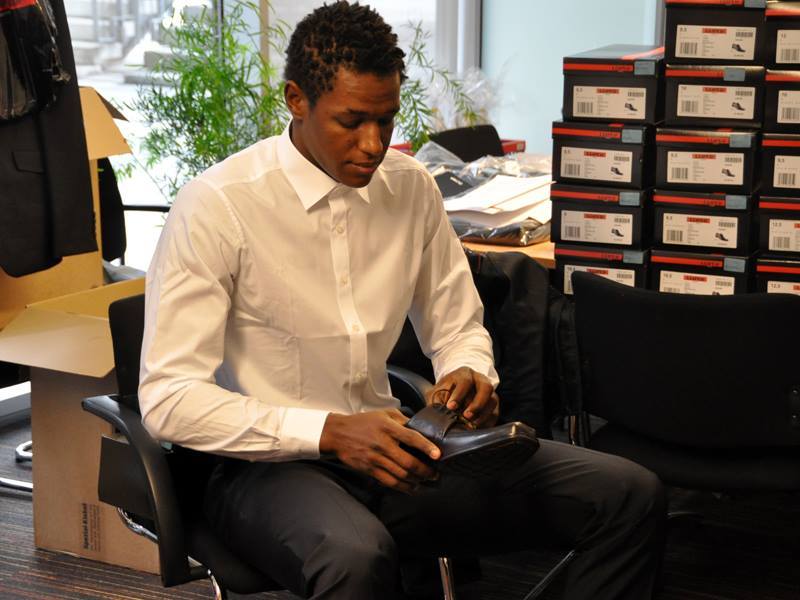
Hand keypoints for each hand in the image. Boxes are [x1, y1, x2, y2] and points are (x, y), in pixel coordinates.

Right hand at [319, 409, 439, 493]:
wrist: (338, 434)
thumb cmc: (363, 422)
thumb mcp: (383, 414)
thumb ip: (402, 419)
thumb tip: (419, 427)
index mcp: (387, 428)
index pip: (411, 438)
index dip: (426, 447)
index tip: (438, 455)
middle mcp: (383, 444)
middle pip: (408, 462)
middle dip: (425, 471)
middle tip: (435, 474)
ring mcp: (376, 459)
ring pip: (400, 475)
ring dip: (417, 481)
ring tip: (426, 482)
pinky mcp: (370, 470)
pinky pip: (389, 482)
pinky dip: (403, 488)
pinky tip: (411, 488)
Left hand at [426, 367, 499, 428]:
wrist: (456, 391)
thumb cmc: (446, 391)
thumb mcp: (437, 392)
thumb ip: (436, 401)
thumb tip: (436, 414)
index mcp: (465, 374)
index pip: (465, 381)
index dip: (458, 395)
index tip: (450, 407)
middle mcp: (480, 380)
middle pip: (485, 388)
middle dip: (476, 404)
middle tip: (466, 416)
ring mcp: (489, 392)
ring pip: (493, 401)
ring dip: (482, 414)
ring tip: (471, 424)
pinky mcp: (493, 405)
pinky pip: (495, 413)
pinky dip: (486, 421)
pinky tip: (477, 427)